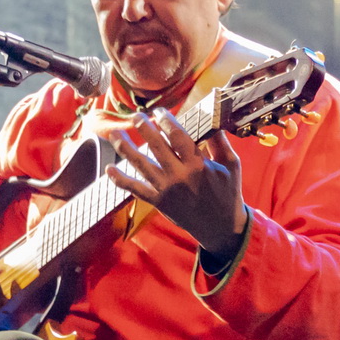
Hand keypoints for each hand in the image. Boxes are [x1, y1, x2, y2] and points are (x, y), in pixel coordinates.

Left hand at [105, 108, 247, 260]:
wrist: (221, 227)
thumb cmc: (227, 193)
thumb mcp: (231, 165)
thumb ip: (220, 141)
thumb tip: (213, 117)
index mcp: (198, 165)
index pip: (177, 136)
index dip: (166, 120)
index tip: (159, 111)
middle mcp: (179, 176)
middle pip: (156, 146)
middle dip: (144, 128)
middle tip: (137, 116)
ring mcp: (166, 189)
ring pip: (141, 164)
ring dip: (125, 148)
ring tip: (115, 133)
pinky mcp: (159, 202)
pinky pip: (136, 189)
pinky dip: (121, 180)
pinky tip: (108, 169)